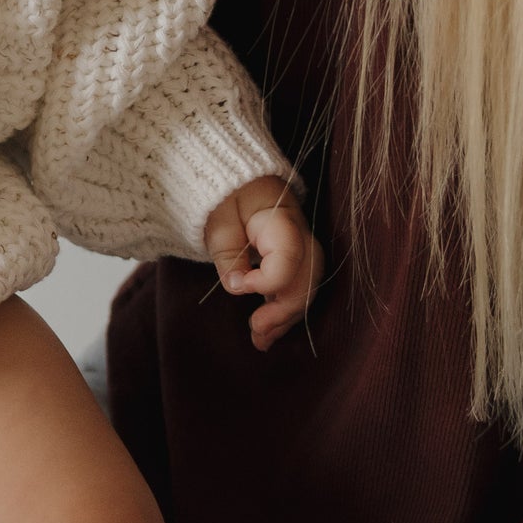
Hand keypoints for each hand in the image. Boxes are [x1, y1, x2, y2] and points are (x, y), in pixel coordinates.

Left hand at [202, 176, 321, 349]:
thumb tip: (236, 286)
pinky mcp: (294, 260)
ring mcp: (301, 247)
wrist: (236, 181)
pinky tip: (268, 332)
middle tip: (257, 329)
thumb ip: (226, 250)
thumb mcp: (217, 217)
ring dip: (285, 317)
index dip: (269, 279)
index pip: (290, 254)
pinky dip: (284, 312)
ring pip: (306, 287)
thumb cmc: (224, 195)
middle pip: (306, 276)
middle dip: (285, 309)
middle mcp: (299, 233)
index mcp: (280, 216)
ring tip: (261, 340)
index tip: (240, 286)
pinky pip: (298, 287)